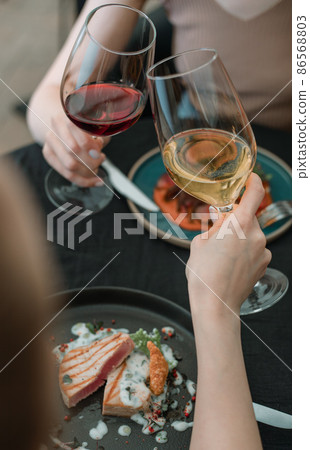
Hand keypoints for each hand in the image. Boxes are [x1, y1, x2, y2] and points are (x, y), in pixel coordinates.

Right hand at [43, 113, 109, 186]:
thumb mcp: (94, 125)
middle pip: (73, 153)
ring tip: (97, 167)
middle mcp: (54, 130)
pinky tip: (97, 181)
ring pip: (70, 166)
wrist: (64, 122)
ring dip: (88, 172)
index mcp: (66, 118)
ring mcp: (49, 143)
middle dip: (91, 161)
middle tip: (101, 159)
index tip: (100, 154)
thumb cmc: (85, 124)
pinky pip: (67, 174)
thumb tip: (96, 154)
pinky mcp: (48, 155)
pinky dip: (84, 181)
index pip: (78, 137)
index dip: (92, 149)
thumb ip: (97, 136)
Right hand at [186, 173, 271, 315]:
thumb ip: (213, 226)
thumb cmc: (204, 274)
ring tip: (221, 254)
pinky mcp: (264, 264)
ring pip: (250, 234)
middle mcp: (256, 235)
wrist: (215, 304)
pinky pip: (254, 248)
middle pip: (248, 217)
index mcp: (240, 224)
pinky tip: (230, 263)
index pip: (254, 194)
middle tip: (217, 231)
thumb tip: (219, 218)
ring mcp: (262, 250)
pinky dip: (244, 250)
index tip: (250, 178)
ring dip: (238, 237)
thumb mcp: (200, 243)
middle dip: (234, 220)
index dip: (253, 182)